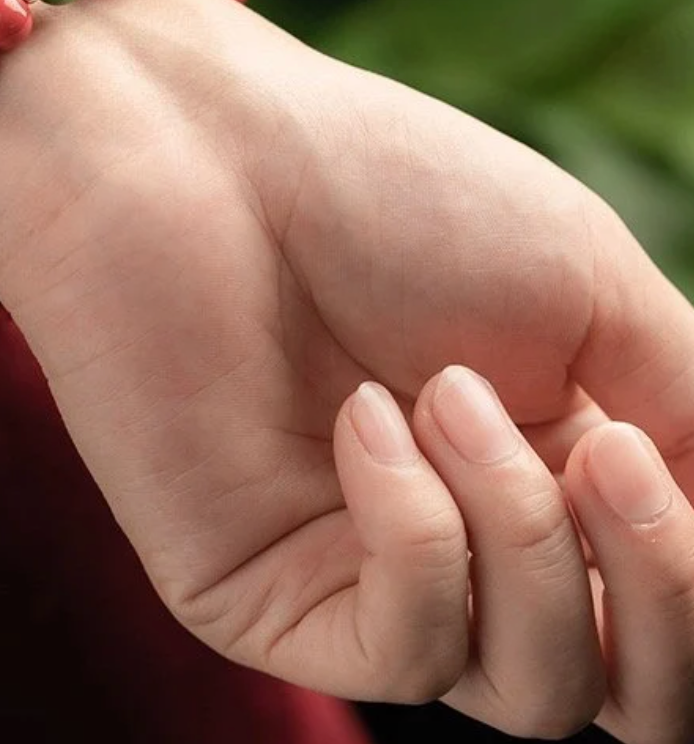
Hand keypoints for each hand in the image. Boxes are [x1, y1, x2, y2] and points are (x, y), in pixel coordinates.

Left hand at [0, 0, 693, 741]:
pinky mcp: (268, 603)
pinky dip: (416, 532)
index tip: (652, 445)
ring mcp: (367, 578)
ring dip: (526, 534)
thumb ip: (690, 418)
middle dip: (661, 587)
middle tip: (607, 448)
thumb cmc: (387, 190)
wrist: (201, 155)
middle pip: (637, 691)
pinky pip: (406, 652)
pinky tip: (360, 416)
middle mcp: (472, 541)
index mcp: (556, 468)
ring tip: (445, 390)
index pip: (680, 608)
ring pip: (536, 689)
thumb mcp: (590, 291)